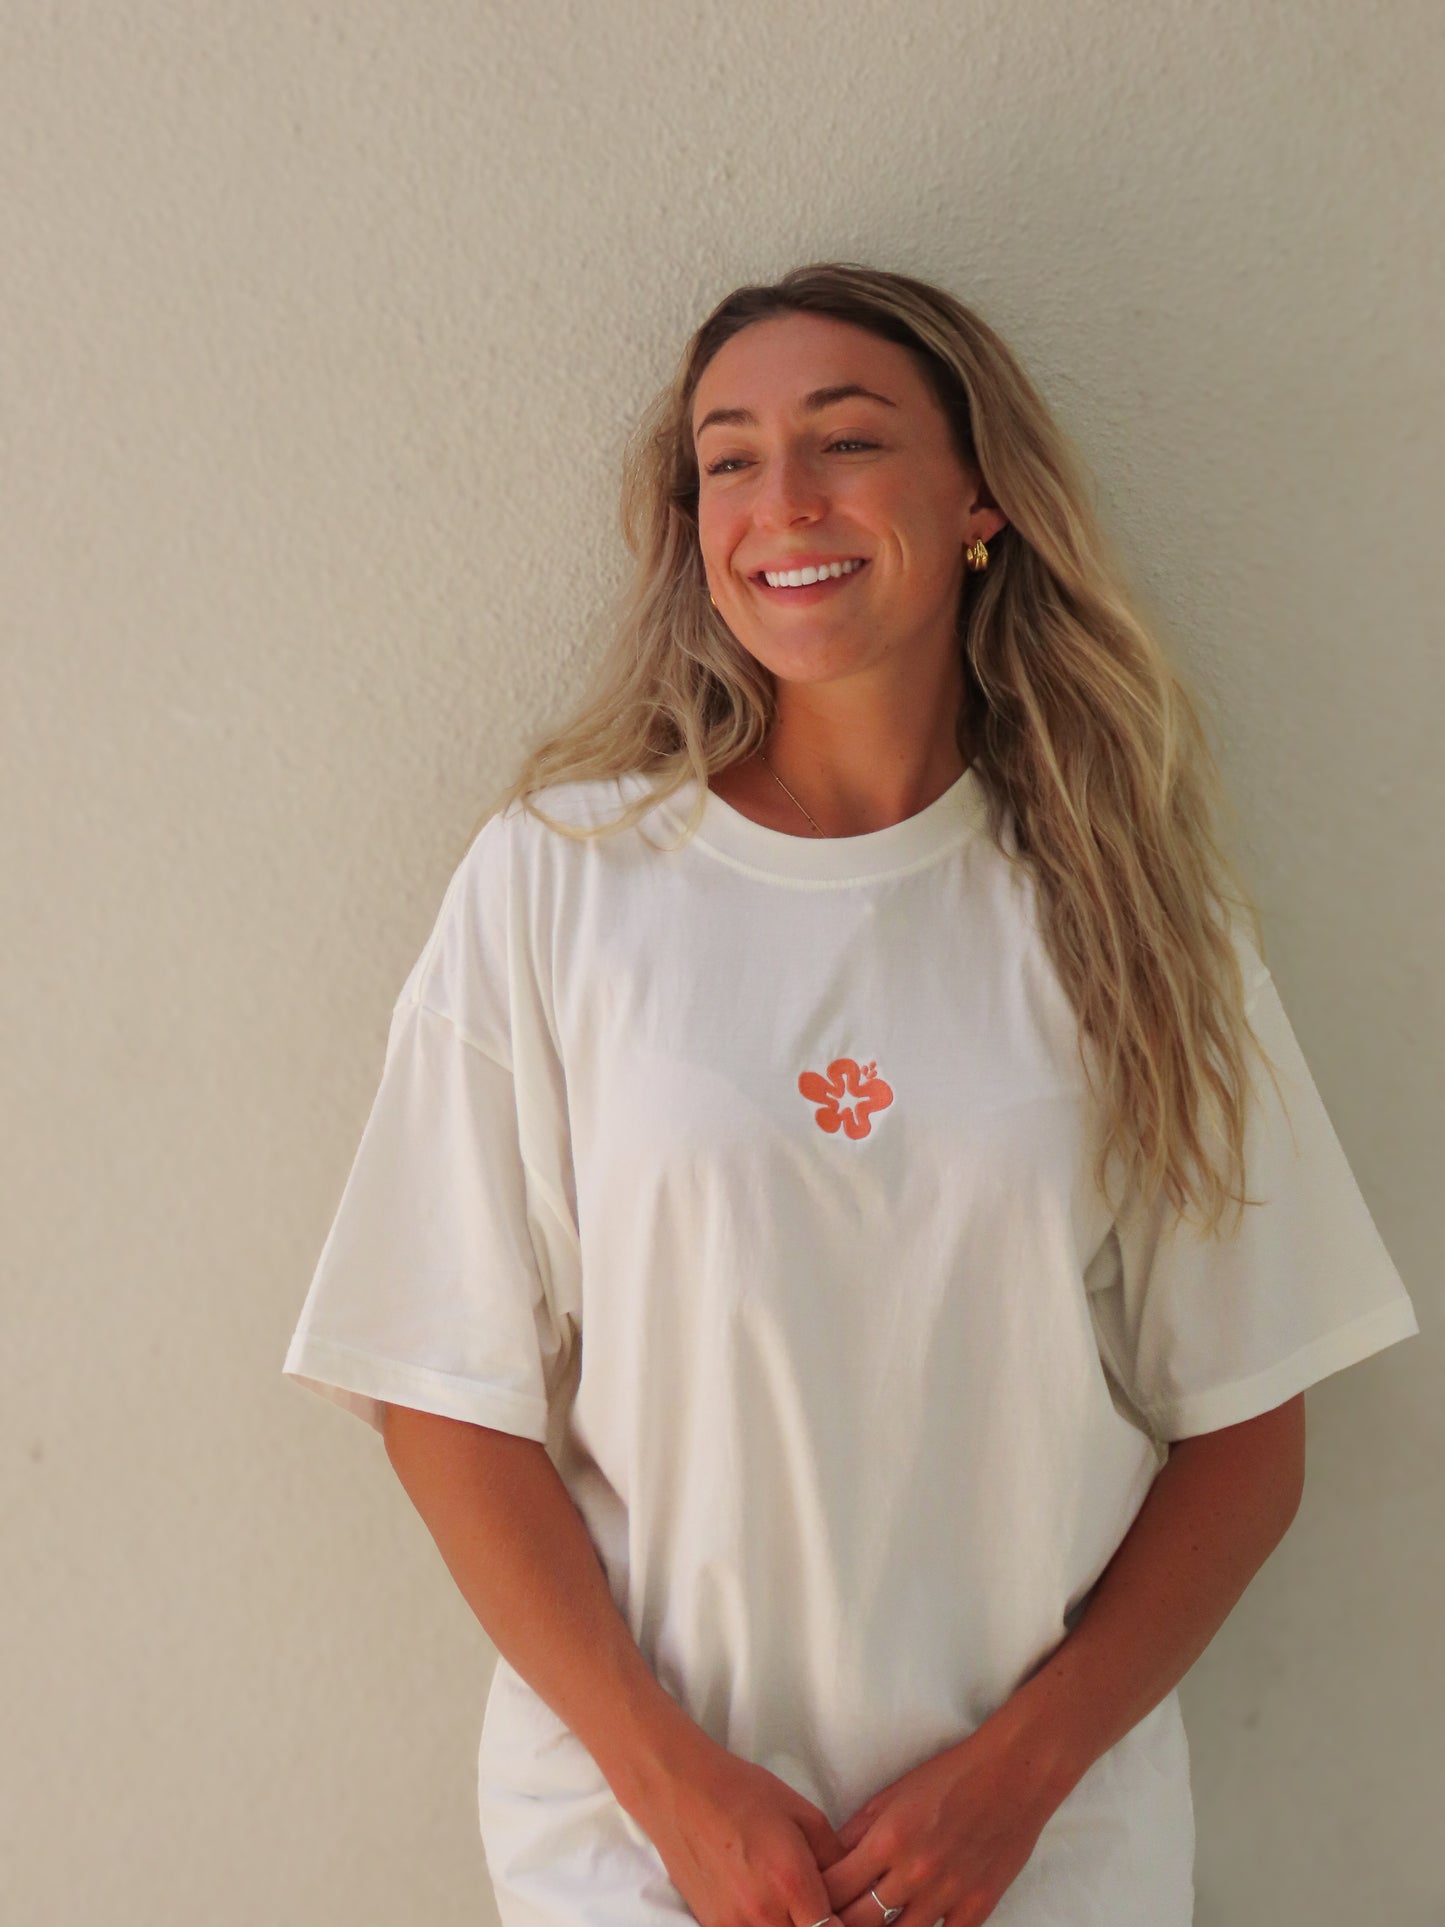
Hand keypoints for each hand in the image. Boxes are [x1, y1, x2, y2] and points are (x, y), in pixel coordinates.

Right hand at [632, 1731, 849, 1926]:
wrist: (681, 1791)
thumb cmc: (744, 1792)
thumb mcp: (803, 1813)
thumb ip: (836, 1857)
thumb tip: (855, 1887)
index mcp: (791, 1882)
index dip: (843, 1925)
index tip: (843, 1913)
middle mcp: (763, 1914)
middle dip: (817, 1926)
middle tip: (818, 1906)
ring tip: (791, 1905)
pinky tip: (765, 1907)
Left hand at [816, 1713, 1064, 1926]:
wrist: (1012, 1776)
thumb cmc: (950, 1777)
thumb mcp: (895, 1793)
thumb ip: (860, 1829)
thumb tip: (831, 1860)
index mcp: (889, 1838)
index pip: (835, 1887)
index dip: (817, 1898)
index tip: (809, 1900)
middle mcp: (915, 1872)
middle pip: (859, 1922)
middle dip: (839, 1922)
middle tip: (830, 1921)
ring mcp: (948, 1895)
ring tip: (870, 1925)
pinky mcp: (977, 1908)